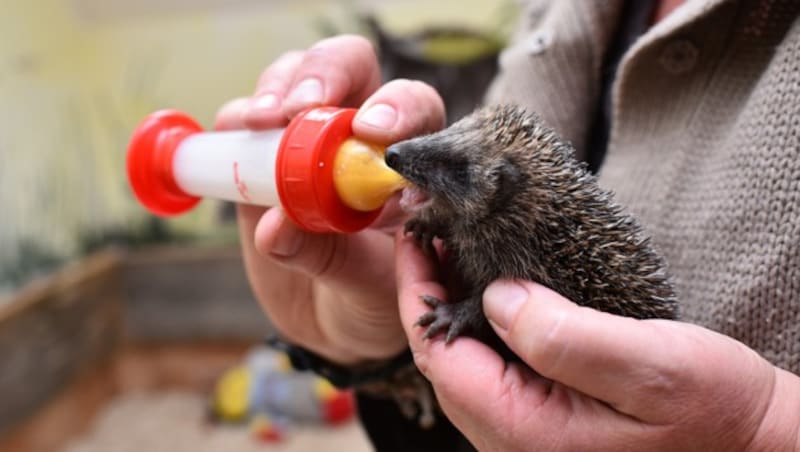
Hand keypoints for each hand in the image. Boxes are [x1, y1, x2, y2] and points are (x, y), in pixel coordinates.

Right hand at [215, 35, 444, 364]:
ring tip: (262, 122)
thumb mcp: (369, 289)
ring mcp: (305, 139)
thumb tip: (276, 226)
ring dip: (277, 88)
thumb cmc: (373, 300)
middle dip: (325, 75)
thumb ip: (333, 257)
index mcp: (406, 160)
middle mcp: (358, 135)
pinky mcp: (258, 155)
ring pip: (291, 77)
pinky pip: (240, 120)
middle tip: (300, 109)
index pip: (413, 105)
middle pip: (348, 66)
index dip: (397, 106)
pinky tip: (234, 140)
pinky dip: (235, 122)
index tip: (374, 134)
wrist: (336, 323)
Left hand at [396, 233, 799, 450]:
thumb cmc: (714, 413)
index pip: (440, 356)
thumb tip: (496, 295)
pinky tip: (494, 285)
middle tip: (431, 230)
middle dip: (429, 291)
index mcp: (525, 431)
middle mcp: (514, 439)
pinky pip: (496, 367)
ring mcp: (529, 433)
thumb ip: (563, 335)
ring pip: (466, 361)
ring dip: (455, 303)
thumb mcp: (647, 367)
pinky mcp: (547, 420)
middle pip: (444, 358)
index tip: (414, 235)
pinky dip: (485, 321)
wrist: (754, 446)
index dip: (418, 292)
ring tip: (454, 246)